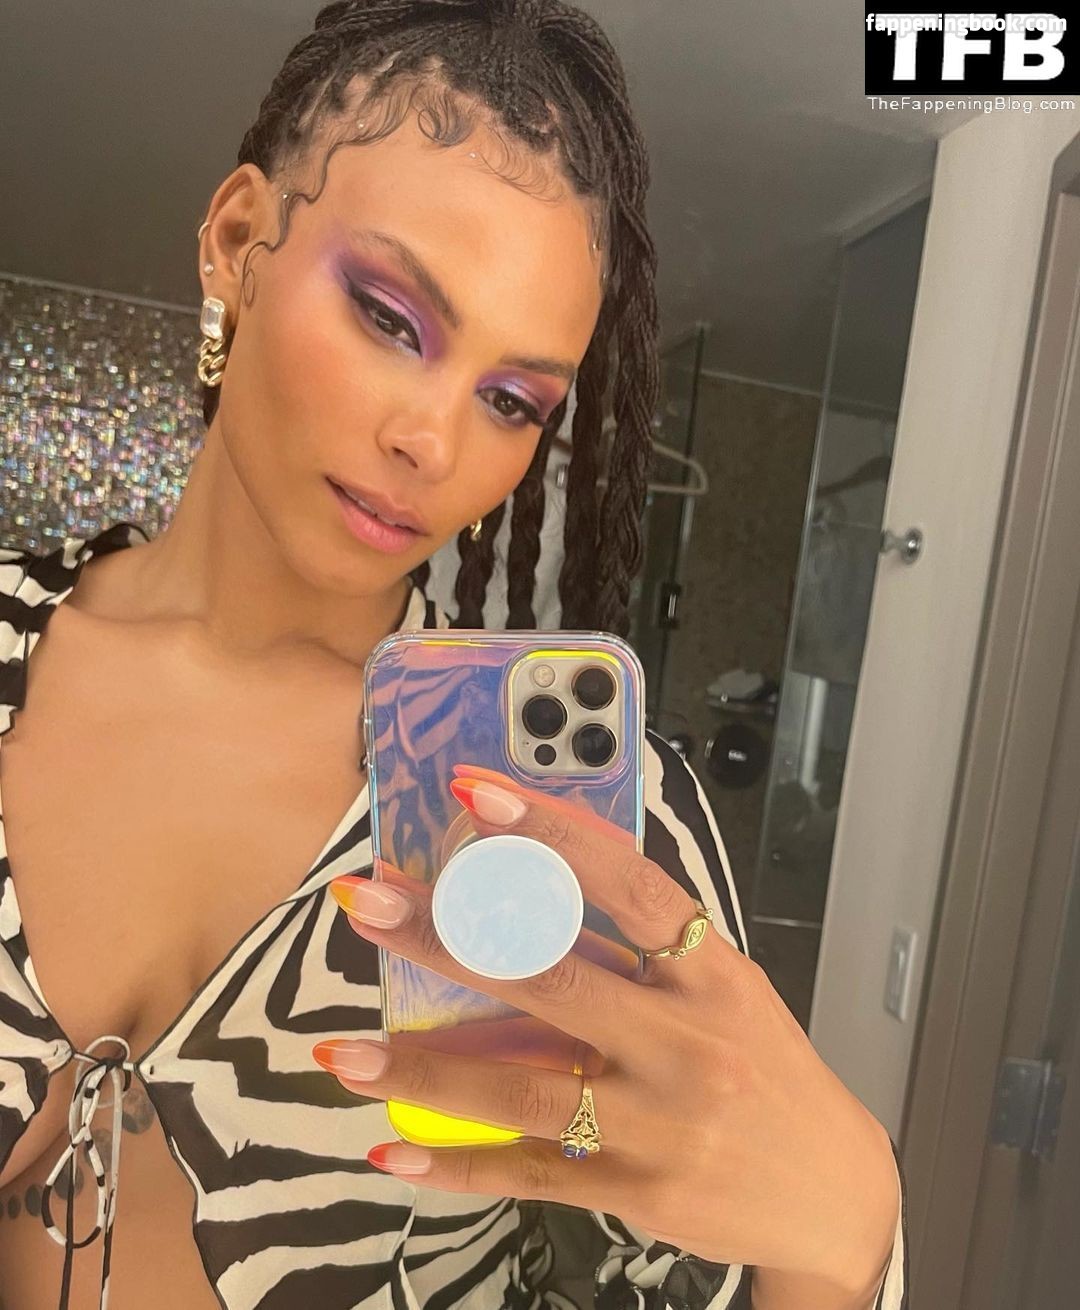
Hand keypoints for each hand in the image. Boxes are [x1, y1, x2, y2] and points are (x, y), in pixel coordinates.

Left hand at [313, 764, 898, 1299]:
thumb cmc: (766, 1071)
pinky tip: (393, 1148)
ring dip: (422, 1066)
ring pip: (522, 1085)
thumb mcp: (726, 993)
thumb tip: (531, 891)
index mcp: (713, 974)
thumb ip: (643, 951)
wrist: (832, 1192)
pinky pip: (531, 1173)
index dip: (554, 834)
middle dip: (449, 936)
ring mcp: (660, 1120)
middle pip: (552, 977)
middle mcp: (687, 1041)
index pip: (629, 885)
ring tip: (341, 1048)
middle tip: (370, 901)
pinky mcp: (637, 1188)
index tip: (478, 793)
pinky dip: (457, 1164)